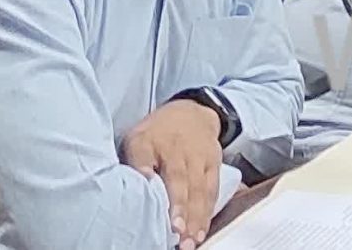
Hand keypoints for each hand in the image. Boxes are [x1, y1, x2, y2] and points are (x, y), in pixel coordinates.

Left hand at [121, 99, 224, 248]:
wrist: (193, 113)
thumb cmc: (158, 132)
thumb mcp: (137, 138)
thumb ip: (137, 160)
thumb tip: (142, 181)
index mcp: (154, 143)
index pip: (153, 165)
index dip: (157, 187)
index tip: (161, 209)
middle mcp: (181, 152)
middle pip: (183, 184)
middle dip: (182, 211)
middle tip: (179, 235)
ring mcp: (201, 160)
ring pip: (200, 191)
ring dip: (196, 217)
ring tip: (192, 240)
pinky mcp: (214, 166)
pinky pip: (212, 192)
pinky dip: (208, 213)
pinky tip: (201, 231)